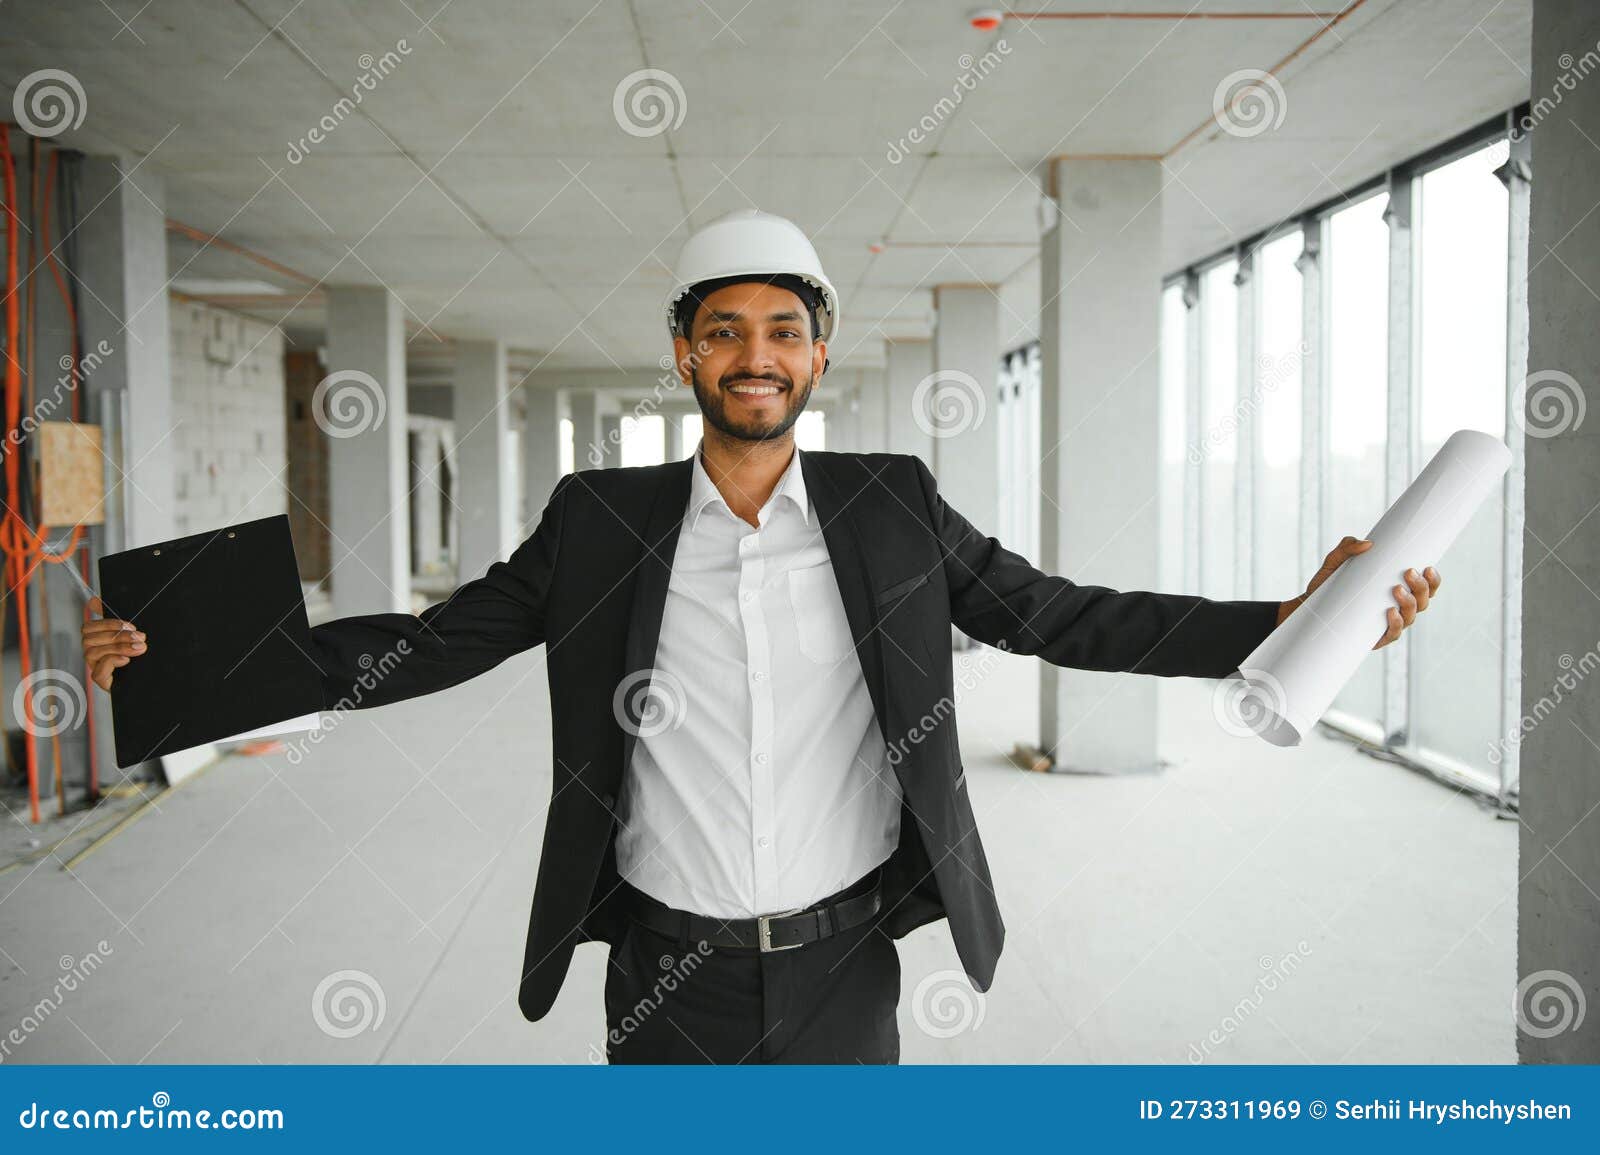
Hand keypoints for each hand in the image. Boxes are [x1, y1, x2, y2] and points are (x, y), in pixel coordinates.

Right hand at [81, 595, 146, 690]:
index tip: (130, 626)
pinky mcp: (103, 683)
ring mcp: (97, 668)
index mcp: (99, 640)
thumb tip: (94, 600)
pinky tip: (126, 660)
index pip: (88, 627)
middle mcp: (95, 654)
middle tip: (139, 637)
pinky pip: (97, 672)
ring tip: (138, 648)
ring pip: (92, 653)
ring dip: (118, 648)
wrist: (157, 676)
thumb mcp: (131, 633)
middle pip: (89, 640)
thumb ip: (115, 618)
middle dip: (117, 636)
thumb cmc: (143, 654)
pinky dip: (111, 662)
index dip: (107, 624)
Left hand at [1276, 536, 1440, 649]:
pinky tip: (1391, 613)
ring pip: (1411, 617)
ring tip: (1397, 589)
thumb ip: (1347, 547)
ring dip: (1410, 603)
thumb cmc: (1327, 584)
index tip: (1428, 567)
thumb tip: (1366, 543)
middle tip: (1408, 572)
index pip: (1424, 588)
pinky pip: (1392, 633)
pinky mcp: (1374, 638)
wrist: (1308, 608)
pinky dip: (1395, 624)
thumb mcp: (1335, 562)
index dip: (1433, 580)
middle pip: (1422, 601)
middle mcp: (1397, 608)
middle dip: (1421, 587)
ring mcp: (1386, 624)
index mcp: (1397, 591)